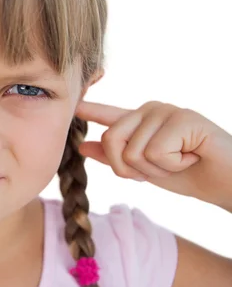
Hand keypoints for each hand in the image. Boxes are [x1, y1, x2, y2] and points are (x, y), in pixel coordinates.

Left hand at [75, 100, 231, 209]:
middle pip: (112, 140)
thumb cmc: (189, 174)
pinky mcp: (183, 118)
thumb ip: (115, 157)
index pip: (109, 114)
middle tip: (164, 168)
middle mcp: (150, 110)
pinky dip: (174, 165)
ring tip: (182, 160)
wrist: (227, 183)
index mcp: (139, 121)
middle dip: (132, 169)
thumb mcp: (145, 170)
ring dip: (158, 170)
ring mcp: (167, 111)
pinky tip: (192, 156)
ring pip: (133, 152)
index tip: (72, 103)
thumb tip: (83, 145)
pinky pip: (155, 153)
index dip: (89, 108)